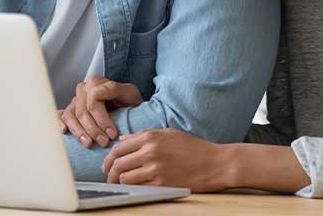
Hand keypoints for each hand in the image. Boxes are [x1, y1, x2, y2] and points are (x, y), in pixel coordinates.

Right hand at [59, 76, 142, 148]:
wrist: (127, 107)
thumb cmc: (128, 101)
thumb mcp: (129, 93)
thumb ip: (115, 89)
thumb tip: (97, 94)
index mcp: (95, 83)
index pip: (93, 101)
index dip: (102, 119)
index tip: (112, 134)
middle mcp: (83, 90)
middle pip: (82, 111)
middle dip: (93, 129)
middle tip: (104, 142)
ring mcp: (75, 100)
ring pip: (70, 116)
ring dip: (79, 132)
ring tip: (89, 144)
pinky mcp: (70, 111)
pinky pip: (61, 116)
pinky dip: (60, 124)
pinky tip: (64, 132)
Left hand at [101, 128, 230, 191]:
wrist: (216, 163)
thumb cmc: (193, 148)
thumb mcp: (168, 134)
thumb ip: (144, 135)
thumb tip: (122, 139)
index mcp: (150, 137)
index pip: (118, 147)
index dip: (108, 158)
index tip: (106, 165)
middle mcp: (150, 151)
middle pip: (118, 163)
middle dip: (109, 172)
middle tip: (109, 178)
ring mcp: (155, 168)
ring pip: (124, 177)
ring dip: (119, 182)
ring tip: (120, 184)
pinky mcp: (162, 183)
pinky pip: (138, 187)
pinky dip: (133, 188)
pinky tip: (134, 189)